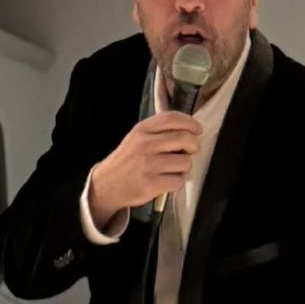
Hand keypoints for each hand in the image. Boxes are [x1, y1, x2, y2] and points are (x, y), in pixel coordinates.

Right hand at [89, 111, 201, 227]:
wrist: (107, 185)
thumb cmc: (128, 161)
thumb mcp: (137, 138)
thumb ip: (159, 131)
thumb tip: (189, 130)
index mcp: (142, 129)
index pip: (172, 118)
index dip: (190, 123)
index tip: (197, 130)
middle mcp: (145, 144)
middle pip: (185, 138)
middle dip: (194, 146)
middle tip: (190, 151)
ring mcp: (148, 164)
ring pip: (185, 162)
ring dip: (184, 168)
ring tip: (172, 169)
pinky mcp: (152, 183)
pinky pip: (179, 181)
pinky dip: (176, 182)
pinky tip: (166, 181)